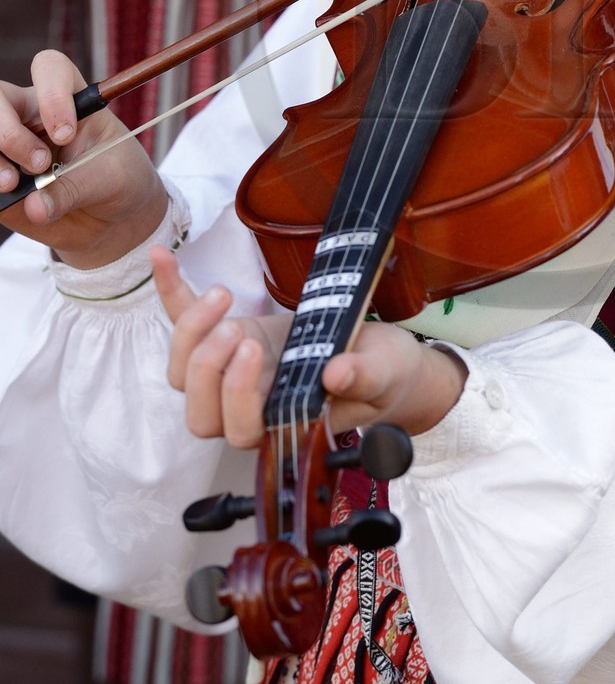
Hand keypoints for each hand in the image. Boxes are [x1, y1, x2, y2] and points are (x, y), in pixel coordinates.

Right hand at [0, 49, 166, 268]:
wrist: (109, 217)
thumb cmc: (117, 182)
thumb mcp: (111, 181)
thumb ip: (75, 188)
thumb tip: (34, 206)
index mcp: (70, 101)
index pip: (50, 69)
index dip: (52, 94)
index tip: (65, 134)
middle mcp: (31, 116)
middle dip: (9, 132)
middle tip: (39, 164)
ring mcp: (9, 145)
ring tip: (13, 185)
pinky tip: (5, 197)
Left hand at [154, 249, 466, 447]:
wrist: (379, 352)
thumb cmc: (384, 372)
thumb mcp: (385, 371)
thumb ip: (363, 377)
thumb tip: (336, 375)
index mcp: (283, 422)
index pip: (238, 428)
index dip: (236, 395)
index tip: (255, 351)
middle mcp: (250, 404)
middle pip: (199, 408)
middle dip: (208, 366)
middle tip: (240, 330)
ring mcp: (234, 369)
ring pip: (184, 370)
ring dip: (191, 331)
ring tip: (224, 296)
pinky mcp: (231, 333)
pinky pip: (185, 317)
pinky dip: (170, 289)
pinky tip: (161, 255)